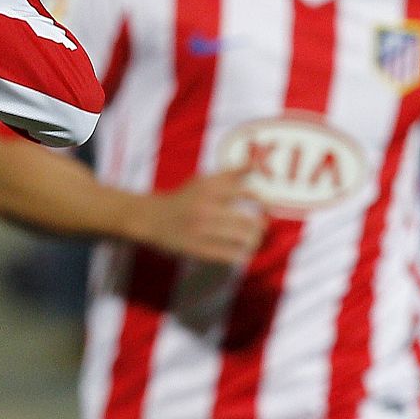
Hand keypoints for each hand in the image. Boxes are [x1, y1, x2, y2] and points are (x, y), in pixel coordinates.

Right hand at [132, 167, 264, 264]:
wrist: (151, 218)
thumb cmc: (183, 198)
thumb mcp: (203, 181)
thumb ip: (230, 174)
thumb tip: (256, 163)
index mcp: (209, 188)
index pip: (246, 192)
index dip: (263, 201)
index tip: (268, 207)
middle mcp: (206, 208)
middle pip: (248, 220)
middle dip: (260, 226)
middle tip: (261, 228)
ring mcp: (201, 230)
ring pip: (240, 239)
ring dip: (252, 241)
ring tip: (252, 241)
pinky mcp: (196, 248)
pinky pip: (227, 255)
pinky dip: (239, 255)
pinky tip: (241, 254)